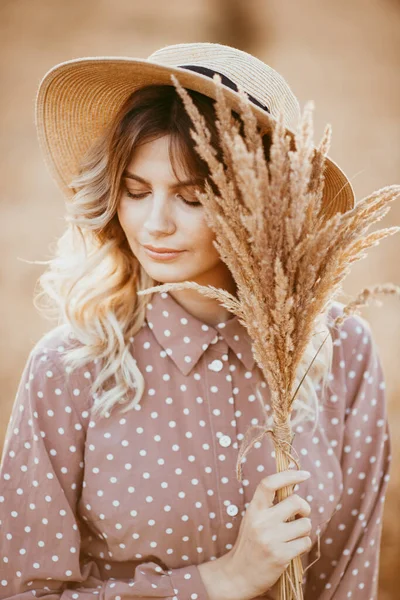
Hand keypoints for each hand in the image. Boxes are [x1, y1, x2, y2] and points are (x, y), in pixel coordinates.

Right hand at [222, 469, 311, 599]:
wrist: (239, 574)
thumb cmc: (250, 543)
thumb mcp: (253, 519)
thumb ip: (269, 505)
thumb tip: (293, 487)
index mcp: (254, 509)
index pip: (269, 484)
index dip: (288, 475)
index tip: (304, 474)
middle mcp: (261, 521)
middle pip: (296, 501)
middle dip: (305, 508)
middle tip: (301, 514)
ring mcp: (271, 539)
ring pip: (305, 524)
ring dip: (304, 530)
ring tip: (293, 536)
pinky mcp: (281, 556)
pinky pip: (305, 542)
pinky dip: (303, 544)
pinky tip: (292, 548)